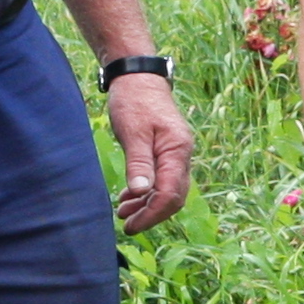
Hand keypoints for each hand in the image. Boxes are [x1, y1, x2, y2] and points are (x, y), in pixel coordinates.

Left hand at [106, 73, 194, 233]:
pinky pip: (161, 180)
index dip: (152, 213)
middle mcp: (181, 155)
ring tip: (122, 213)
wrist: (138, 78)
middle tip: (127, 225)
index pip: (170, 193)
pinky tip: (128, 198)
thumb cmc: (134, 101)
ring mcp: (175, 154)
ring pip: (167, 190)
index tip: (131, 225)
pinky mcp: (165, 153)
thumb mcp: (133, 132)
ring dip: (146, 205)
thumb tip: (142, 193)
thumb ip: (139, 163)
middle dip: (151, 214)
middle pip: (173, 197)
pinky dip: (145, 193)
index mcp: (177, 150)